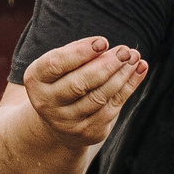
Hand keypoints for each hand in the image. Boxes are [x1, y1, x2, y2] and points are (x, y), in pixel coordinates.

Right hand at [22, 36, 147, 148]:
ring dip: (121, 75)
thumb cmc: (63, 81)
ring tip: (133, 57)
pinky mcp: (87, 131)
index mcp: (35, 80)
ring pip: (99, 96)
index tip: (103, 42)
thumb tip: (109, 47)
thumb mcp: (62, 66)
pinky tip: (138, 70)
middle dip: (106, 65)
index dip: (81, 52)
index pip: (56, 64)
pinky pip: (112, 108)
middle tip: (124, 51)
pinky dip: (128, 87)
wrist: (59, 122)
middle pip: (80, 83)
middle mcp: (46, 103)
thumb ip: (80, 54)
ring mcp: (66, 121)